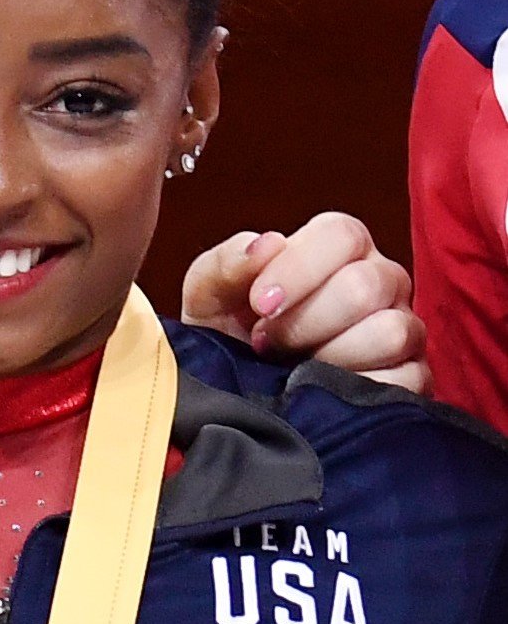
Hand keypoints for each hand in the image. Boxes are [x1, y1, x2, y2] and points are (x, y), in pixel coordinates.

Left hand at [181, 212, 427, 391]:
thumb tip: (266, 243)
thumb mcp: (209, 294)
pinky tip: (324, 389)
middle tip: (269, 341)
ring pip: (392, 331)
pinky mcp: (415, 376)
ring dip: (330, 356)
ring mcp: (404, 328)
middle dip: (305, 321)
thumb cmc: (227, 330)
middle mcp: (381, 280)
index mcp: (337, 247)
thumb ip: (226, 262)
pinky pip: (407, 379)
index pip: (342, 234)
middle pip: (364, 286)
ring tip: (295, 365)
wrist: (235, 387)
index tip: (259, 303)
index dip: (298, 268)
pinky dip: (359, 387)